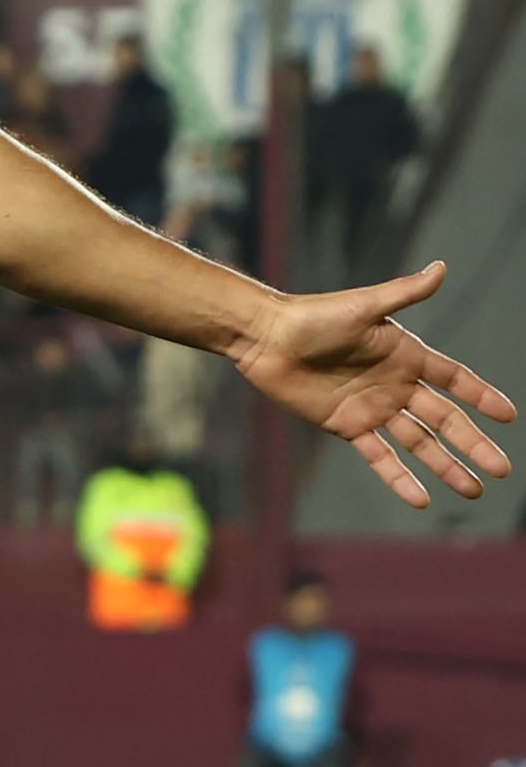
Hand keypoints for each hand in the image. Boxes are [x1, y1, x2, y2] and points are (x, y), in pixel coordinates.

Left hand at [237, 262, 513, 508]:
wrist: (265, 337)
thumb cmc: (313, 315)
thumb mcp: (364, 305)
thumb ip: (404, 294)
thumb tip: (442, 268)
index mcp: (406, 355)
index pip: (455, 379)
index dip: (481, 396)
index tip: (509, 416)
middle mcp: (395, 384)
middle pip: (444, 419)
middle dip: (473, 443)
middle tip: (502, 469)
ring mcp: (373, 407)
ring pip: (419, 443)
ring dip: (445, 466)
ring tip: (472, 490)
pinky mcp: (347, 425)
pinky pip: (379, 456)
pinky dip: (399, 477)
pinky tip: (420, 498)